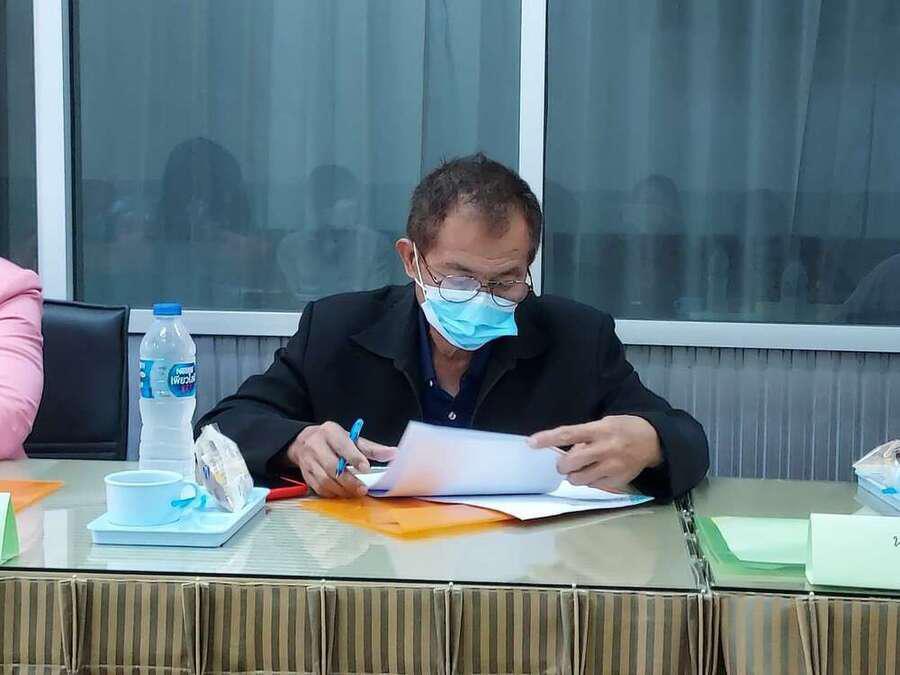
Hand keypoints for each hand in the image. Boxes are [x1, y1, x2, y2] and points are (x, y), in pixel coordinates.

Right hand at [287, 421, 396, 497]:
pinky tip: (342, 493)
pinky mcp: (305, 474)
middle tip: (363, 489)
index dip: (355, 458)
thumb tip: (393, 453)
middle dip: (349, 480)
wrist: (302, 442)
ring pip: (324, 480)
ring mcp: (308, 461)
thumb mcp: (351, 438)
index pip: (342, 445)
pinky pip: (318, 488)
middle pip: (332, 466)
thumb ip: (371, 448)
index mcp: (330, 432)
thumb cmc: (332, 440)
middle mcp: (316, 445)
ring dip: (341, 489)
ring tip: (355, 493)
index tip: (366, 469)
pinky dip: (332, 493)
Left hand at [528, 415, 661, 491]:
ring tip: (585, 467)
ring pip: (579, 479)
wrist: (653, 441)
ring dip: (575, 475)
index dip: (548, 439)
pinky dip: (590, 480)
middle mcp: (605, 449)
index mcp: (599, 430)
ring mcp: (612, 466)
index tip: (531, 442)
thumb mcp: (604, 424)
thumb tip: (564, 450)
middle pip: (570, 463)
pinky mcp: (618, 480)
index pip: (568, 434)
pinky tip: (599, 471)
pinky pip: (593, 486)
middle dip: (563, 465)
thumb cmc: (622, 429)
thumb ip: (584, 436)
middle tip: (566, 462)